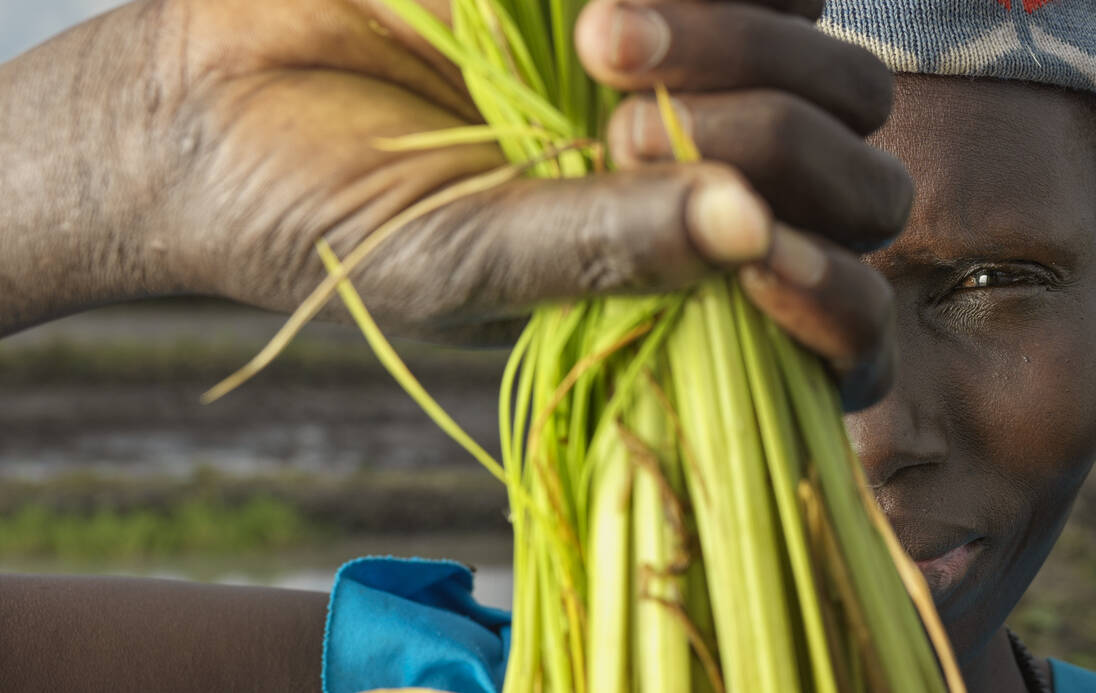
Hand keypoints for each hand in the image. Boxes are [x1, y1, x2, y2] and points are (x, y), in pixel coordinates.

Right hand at [0, 0, 904, 405]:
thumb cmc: (331, 209)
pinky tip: (594, 5)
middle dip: (773, 138)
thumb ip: (598, 250)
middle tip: (624, 126)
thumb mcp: (456, 257)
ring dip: (747, 44)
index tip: (763, 266)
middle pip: (857, 160)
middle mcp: (714, 175)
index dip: (835, 291)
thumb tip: (752, 233)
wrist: (213, 91)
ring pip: (826, 50)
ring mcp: (701, 70)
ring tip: (601, 35)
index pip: (837, 295)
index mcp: (682, 280)